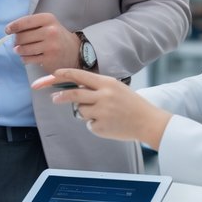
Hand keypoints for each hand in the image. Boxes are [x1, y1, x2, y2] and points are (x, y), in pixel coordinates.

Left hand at [8, 14, 79, 72]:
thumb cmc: (56, 37)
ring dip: (19, 51)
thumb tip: (11, 31)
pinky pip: (28, 59)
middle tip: (17, 44)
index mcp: (48, 19)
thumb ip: (30, 26)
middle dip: (16, 41)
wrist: (74, 51)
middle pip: (21, 36)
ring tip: (22, 51)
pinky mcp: (49, 58)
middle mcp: (51, 31)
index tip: (7, 30)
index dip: (13, 26)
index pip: (25, 21)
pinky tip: (29, 57)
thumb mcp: (47, 24)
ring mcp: (50, 45)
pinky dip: (25, 58)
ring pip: (23, 49)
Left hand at [32, 69, 171, 147]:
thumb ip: (97, 87)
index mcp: (107, 83)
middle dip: (61, 96)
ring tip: (103, 114)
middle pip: (74, 95)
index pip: (80, 75)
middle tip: (54, 98)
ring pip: (80, 111)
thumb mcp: (116, 88)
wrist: (147, 121)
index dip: (64, 74)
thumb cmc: (130, 104)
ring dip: (86, 112)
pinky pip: (89, 124)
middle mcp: (103, 96)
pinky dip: (95, 124)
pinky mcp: (101, 127)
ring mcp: (102, 112)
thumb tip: (75, 88)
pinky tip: (109, 123)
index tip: (54, 74)